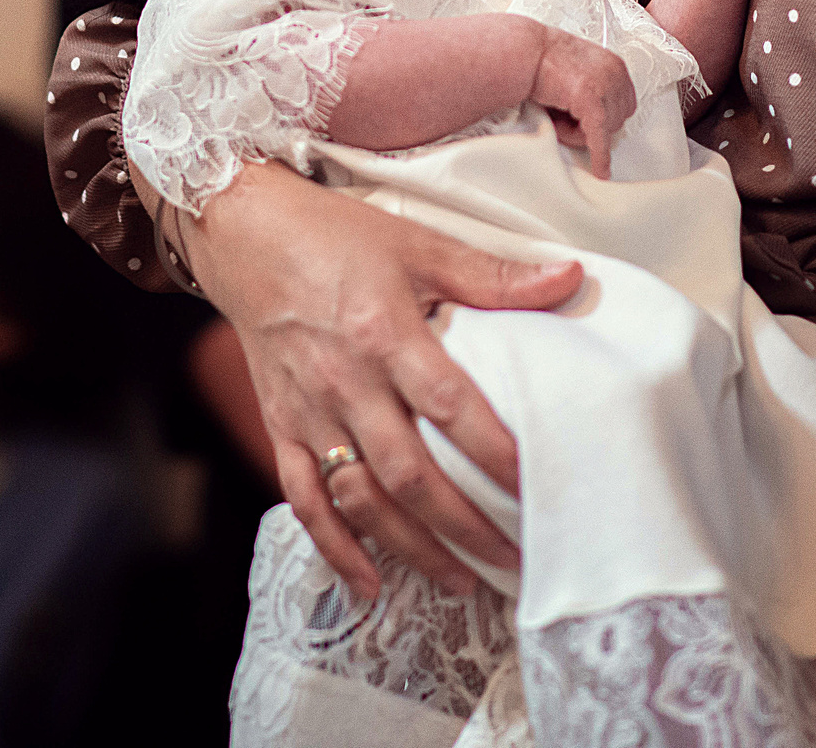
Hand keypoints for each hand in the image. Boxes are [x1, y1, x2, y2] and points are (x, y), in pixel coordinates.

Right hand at [181, 161, 583, 599]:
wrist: (246, 234)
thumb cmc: (336, 236)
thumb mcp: (418, 243)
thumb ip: (492, 274)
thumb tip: (569, 278)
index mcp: (384, 332)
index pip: (451, 407)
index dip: (496, 453)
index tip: (540, 487)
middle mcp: (345, 381)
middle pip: (408, 472)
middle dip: (464, 525)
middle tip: (515, 559)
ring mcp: (309, 410)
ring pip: (360, 497)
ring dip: (410, 547)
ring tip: (461, 579)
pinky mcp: (280, 425)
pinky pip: (304, 497)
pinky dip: (334, 545)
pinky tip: (369, 583)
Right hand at [520, 14, 636, 178]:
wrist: (521, 51)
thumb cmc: (540, 60)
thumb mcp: (576, 68)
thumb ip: (591, 87)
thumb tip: (590, 118)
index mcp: (614, 65)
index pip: (624, 104)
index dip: (604, 118)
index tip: (586, 122)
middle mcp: (615, 74)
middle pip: (617, 119)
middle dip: (593, 127)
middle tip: (563, 121)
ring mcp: (604, 86)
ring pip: (606, 130)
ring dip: (581, 133)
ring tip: (556, 120)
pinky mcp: (589, 101)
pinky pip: (599, 137)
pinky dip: (600, 156)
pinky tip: (600, 170)